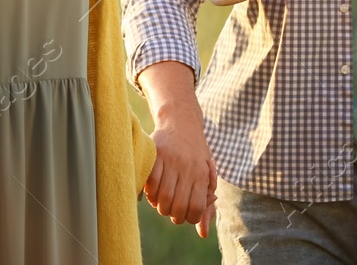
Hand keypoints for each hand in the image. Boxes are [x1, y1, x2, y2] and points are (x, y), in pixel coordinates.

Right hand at [145, 120, 217, 237]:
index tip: (185, 214)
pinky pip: (150, 182)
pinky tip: (152, 191)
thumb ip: (206, 205)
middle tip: (171, 210)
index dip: (189, 219)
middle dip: (173, 215)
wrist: (181, 122)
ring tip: (161, 202)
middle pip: (178, 206)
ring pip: (162, 197)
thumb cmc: (196, 156)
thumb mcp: (206, 177)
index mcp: (202, 175)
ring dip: (159, 206)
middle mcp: (188, 168)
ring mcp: (171, 160)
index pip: (196, 209)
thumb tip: (202, 234)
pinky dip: (149, 193)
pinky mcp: (155, 153)